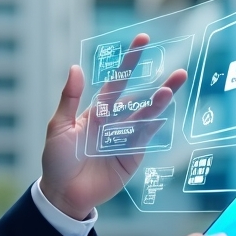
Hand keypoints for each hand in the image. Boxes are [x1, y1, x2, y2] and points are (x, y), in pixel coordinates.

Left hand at [39, 34, 187, 220]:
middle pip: (139, 98)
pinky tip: (164, 114)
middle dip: (158, 84)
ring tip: (171, 88)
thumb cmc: (56, 160)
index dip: (129, 62)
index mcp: (96, 111)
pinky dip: (153, 127)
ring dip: (158, 103)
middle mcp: (113, 122)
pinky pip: (144, 139)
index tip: (143, 41)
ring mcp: (124, 139)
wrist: (63, 194)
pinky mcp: (131, 157)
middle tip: (178, 71)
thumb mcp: (59, 126)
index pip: (116, 81)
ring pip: (145, 117)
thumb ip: (69, 98)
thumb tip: (76, 67)